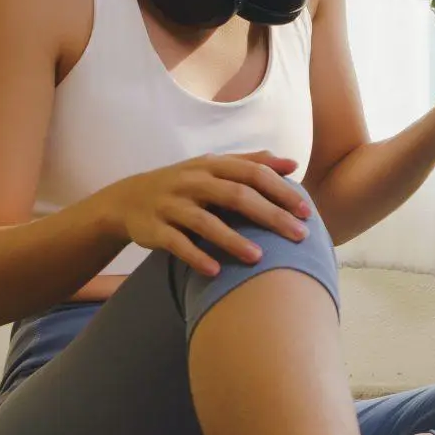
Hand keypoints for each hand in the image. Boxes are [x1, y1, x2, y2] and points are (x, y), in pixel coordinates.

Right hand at [94, 150, 311, 276]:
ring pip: (205, 222)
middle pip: (236, 196)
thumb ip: (252, 163)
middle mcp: (192, 182)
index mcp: (211, 166)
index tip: (307, 211)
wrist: (127, 199)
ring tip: (258, 258)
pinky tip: (215, 271)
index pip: (253, 173)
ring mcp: (171, 205)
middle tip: (299, 236)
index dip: (281, 191)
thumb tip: (292, 163)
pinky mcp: (154, 229)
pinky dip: (196, 256)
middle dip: (270, 216)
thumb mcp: (213, 168)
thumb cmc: (184, 185)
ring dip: (233, 240)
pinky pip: (177, 244)